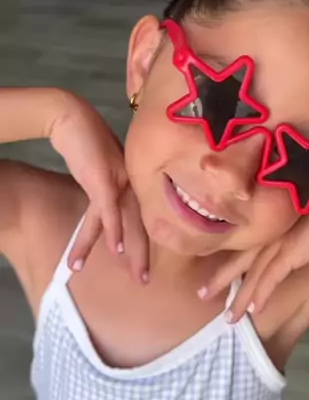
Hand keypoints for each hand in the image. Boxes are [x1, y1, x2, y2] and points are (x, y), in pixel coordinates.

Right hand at [50, 94, 148, 281]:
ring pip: (126, 223)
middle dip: (143, 254)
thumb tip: (109, 205)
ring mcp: (121, 181)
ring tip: (133, 276)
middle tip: (145, 280)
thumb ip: (110, 187)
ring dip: (127, 251)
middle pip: (142, 224)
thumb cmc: (88, 141)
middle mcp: (134, 182)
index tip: (145, 261)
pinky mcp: (104, 180)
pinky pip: (108, 212)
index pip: (144, 216)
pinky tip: (114, 251)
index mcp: (136, 181)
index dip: (145, 240)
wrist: (73, 119)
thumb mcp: (104, 169)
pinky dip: (113, 232)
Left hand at [199, 191, 308, 321]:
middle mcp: (269, 232)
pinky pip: (272, 277)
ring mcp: (279, 241)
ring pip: (252, 274)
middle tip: (202, 295)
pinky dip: (262, 294)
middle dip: (220, 280)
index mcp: (269, 221)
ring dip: (240, 298)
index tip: (212, 274)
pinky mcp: (292, 252)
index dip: (227, 261)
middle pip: (239, 260)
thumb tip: (291, 236)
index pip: (242, 244)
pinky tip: (255, 309)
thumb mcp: (304, 216)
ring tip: (229, 318)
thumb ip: (293, 226)